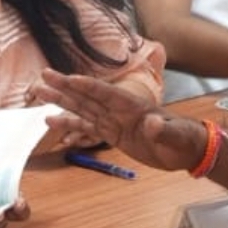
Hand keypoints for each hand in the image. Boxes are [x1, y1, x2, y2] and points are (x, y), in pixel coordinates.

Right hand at [34, 69, 208, 172]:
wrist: (187, 150)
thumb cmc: (184, 140)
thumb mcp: (175, 136)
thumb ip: (162, 129)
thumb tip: (151, 123)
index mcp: (132, 106)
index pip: (104, 93)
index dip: (85, 86)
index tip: (66, 79)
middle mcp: (119, 110)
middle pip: (87, 96)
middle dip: (65, 87)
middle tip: (43, 76)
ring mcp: (114, 121)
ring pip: (83, 108)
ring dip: (62, 101)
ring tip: (40, 93)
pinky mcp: (112, 134)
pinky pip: (87, 127)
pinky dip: (69, 124)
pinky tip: (52, 121)